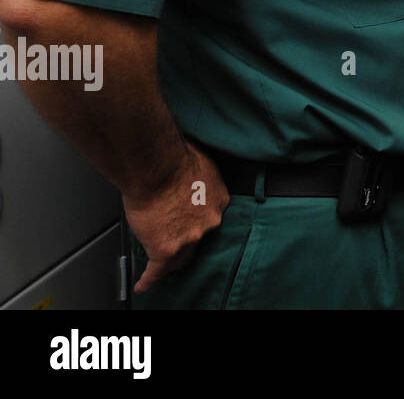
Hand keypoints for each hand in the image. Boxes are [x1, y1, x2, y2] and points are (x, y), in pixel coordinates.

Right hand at [124, 144, 229, 293]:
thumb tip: (193, 177)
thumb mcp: (202, 164)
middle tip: (173, 244)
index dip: (197, 223)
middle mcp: (209, 222)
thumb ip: (200, 178)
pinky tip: (144, 284)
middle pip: (197, 241)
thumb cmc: (173, 160)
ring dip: (170, 262)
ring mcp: (189, 237)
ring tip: (161, 267)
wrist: (156, 168)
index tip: (189, 224)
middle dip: (186, 244)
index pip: (209, 219)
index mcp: (218, 201)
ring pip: (179, 258)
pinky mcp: (166, 249)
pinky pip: (157, 270)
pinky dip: (150, 279)